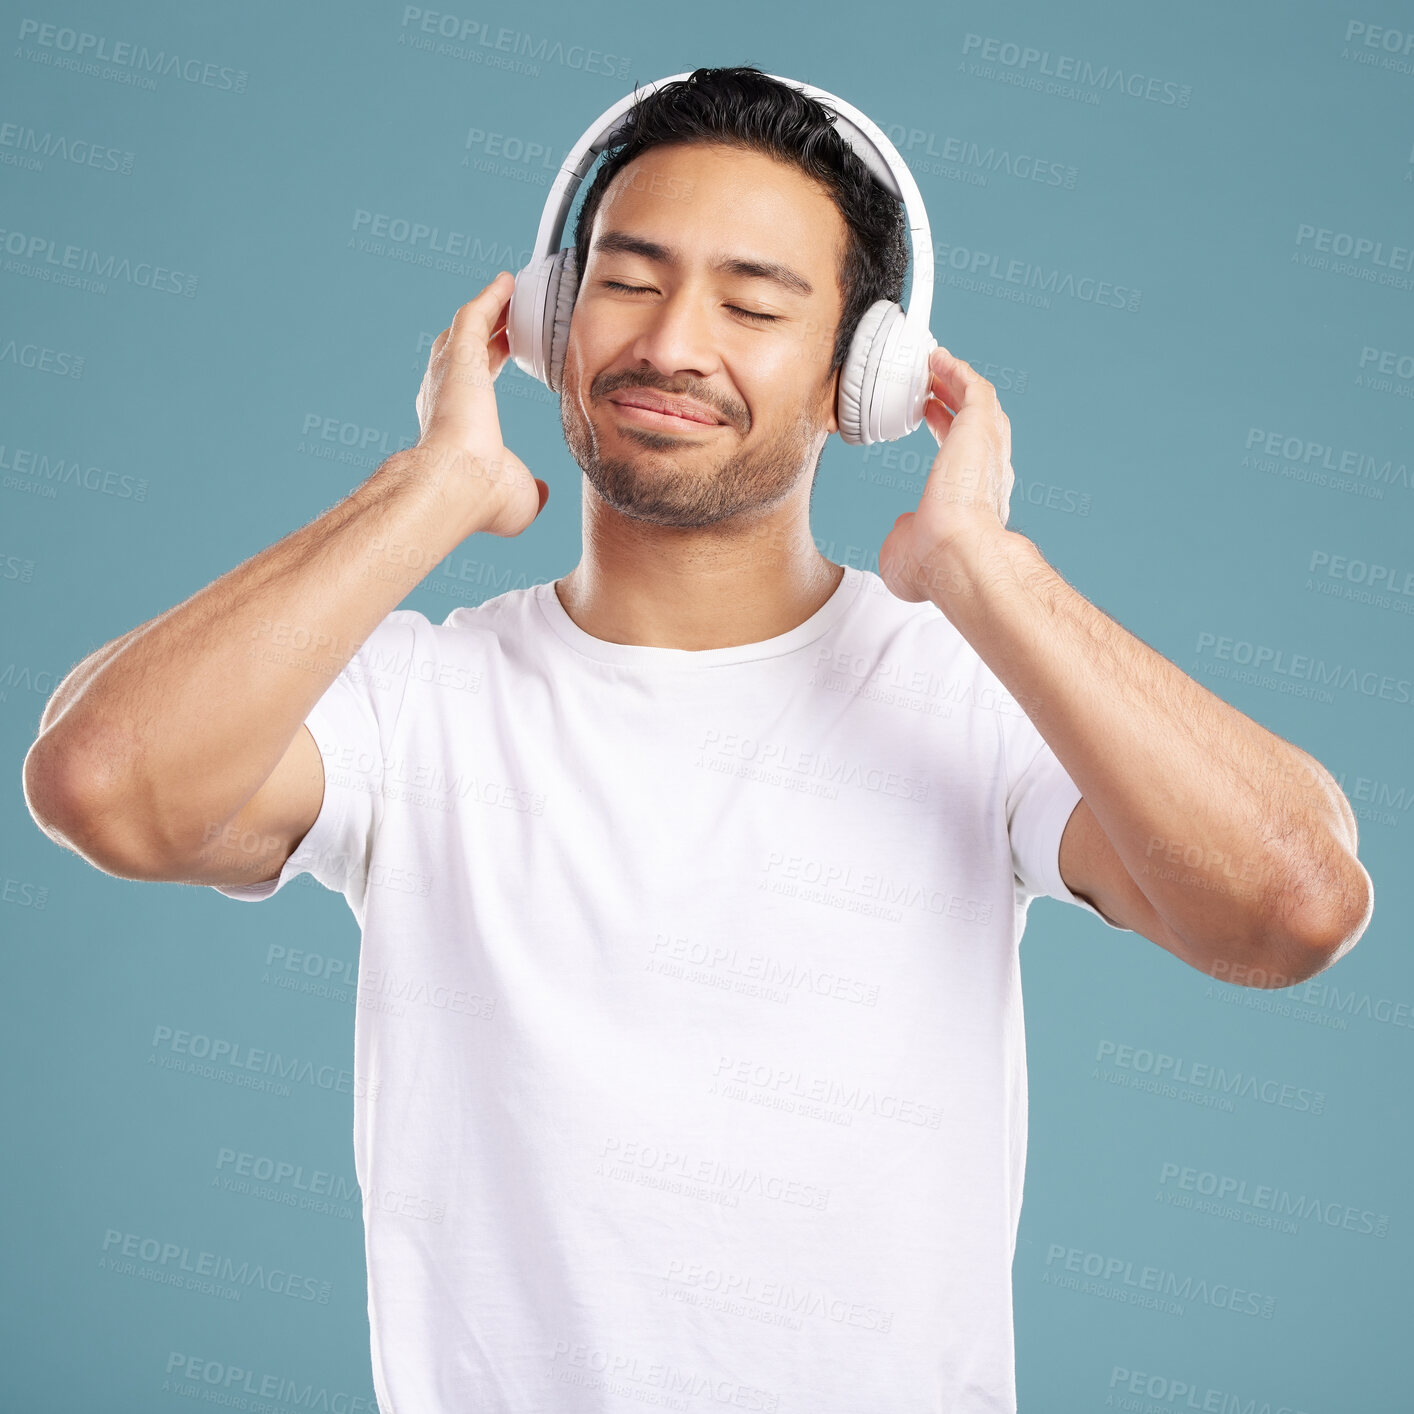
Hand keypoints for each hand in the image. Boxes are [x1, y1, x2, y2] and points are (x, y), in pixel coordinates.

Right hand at [413, 271, 548, 537]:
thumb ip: (532, 490)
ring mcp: (448, 373)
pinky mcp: (457, 355)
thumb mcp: (520, 497)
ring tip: (509, 288)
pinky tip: (508, 281)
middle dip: (487, 329)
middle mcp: (445, 396)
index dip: (490, 363)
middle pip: (466, 349)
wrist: (455, 486)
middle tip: (508, 312)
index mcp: (456, 426)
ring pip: (468, 328)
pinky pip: (474, 314)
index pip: (473, 383)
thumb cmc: (482, 500)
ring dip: (489, 307)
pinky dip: (489, 297)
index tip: (506, 351)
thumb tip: (543, 493)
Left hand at [878, 346, 1014, 603]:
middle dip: (955, 399)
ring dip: (958, 381)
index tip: (928, 415)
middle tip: (933, 381)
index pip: (963, 457)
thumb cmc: (934, 565)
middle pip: (977, 425)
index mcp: (974, 502)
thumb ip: (907, 531)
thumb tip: (904, 527)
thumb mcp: (907, 550)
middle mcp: (990, 475)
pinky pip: (976, 389)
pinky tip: (939, 359)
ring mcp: (990, 451)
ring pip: (980, 403)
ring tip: (936, 362)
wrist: (956, 555)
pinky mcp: (983, 428)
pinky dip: (959, 371)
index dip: (944, 431)